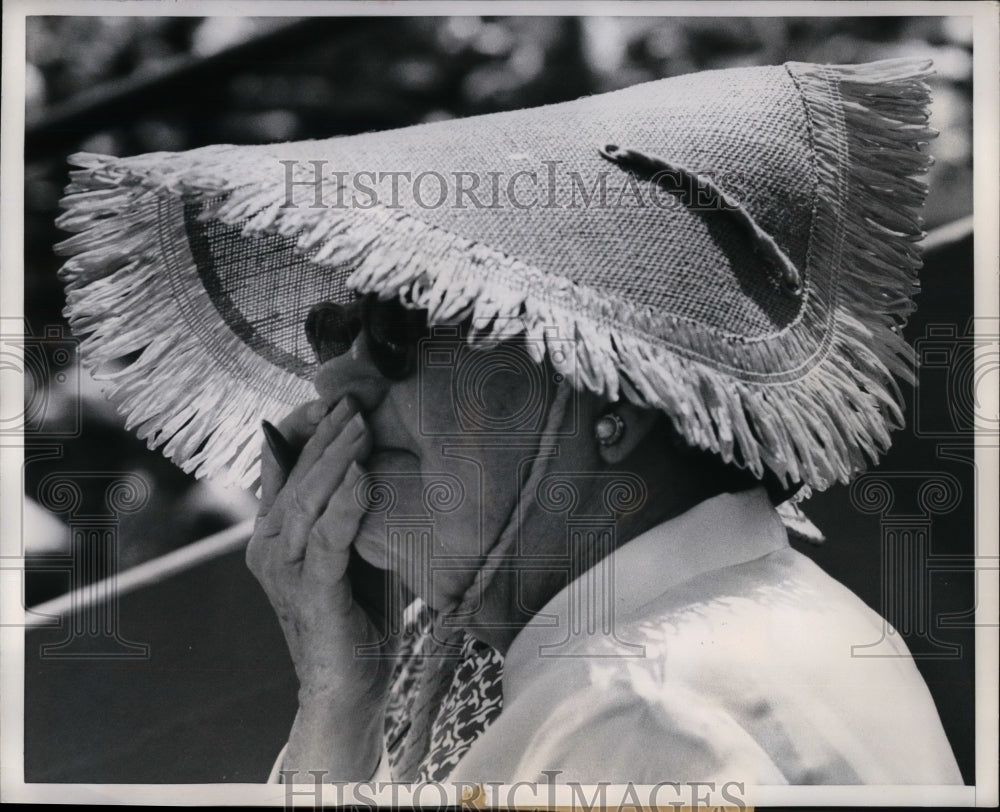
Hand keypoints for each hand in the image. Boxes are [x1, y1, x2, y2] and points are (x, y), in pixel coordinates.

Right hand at [246, 396, 391, 778]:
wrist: (350, 688)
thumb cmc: (358, 614)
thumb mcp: (354, 548)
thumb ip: (352, 508)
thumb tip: (372, 456)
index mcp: (276, 530)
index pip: (283, 463)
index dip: (306, 426)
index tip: (339, 397)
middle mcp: (270, 545)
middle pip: (294, 473)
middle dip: (325, 432)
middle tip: (355, 397)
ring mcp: (285, 570)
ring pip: (307, 499)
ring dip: (336, 458)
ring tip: (361, 423)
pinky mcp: (311, 593)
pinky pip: (327, 540)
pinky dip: (345, 505)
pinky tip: (362, 476)